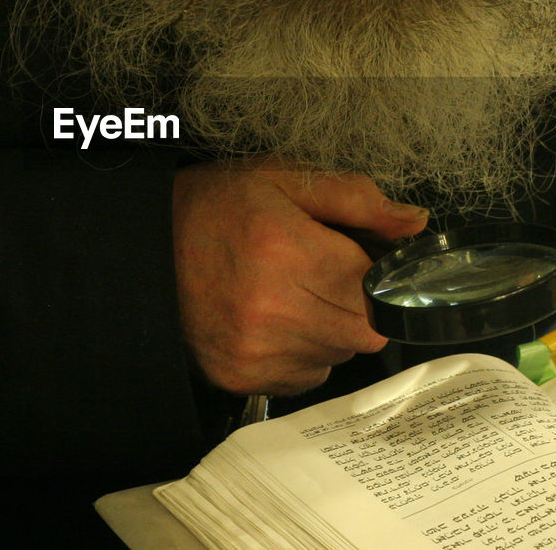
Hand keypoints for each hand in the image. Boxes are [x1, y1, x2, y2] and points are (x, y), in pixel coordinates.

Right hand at [172, 159, 428, 395]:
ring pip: (338, 355)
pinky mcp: (241, 377)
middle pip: (365, 329)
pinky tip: (275, 321)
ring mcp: (255, 350)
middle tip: (323, 275)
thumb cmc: (213, 207)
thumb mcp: (281, 178)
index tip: (355, 257)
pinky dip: (304, 353)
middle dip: (358, 303)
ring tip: (293, 294)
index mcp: (287, 250)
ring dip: (331, 329)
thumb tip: (412, 223)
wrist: (142, 249)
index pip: (375, 285)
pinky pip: (306, 377)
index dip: (375, 271)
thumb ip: (354, 198)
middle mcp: (272, 309)